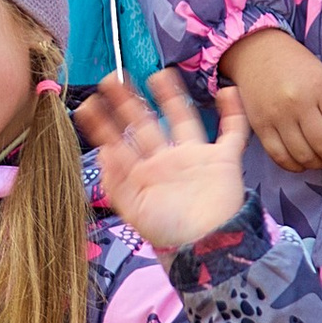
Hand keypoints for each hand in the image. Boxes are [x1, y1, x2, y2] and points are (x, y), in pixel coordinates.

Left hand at [78, 69, 251, 252]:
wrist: (209, 248)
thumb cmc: (171, 234)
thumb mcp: (134, 211)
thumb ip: (117, 184)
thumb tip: (103, 151)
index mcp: (145, 174)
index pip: (121, 142)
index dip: (104, 125)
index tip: (88, 104)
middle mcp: (167, 161)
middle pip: (146, 124)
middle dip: (128, 103)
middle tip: (112, 78)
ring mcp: (195, 159)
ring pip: (184, 119)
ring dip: (173, 97)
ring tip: (160, 74)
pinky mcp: (223, 161)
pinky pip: (232, 132)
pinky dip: (233, 112)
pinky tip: (228, 91)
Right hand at [223, 27, 321, 176]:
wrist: (257, 52)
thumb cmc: (296, 64)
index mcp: (319, 87)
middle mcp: (297, 103)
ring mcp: (276, 117)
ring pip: (304, 156)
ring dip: (319, 164)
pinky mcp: (260, 126)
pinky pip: (280, 157)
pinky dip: (295, 166)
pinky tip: (303, 161)